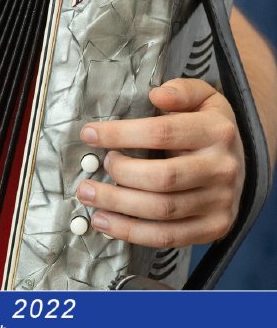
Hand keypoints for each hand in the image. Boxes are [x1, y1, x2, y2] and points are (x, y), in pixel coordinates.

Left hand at [76, 78, 244, 247]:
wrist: (239, 162)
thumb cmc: (206, 127)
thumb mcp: (202, 98)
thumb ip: (182, 91)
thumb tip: (158, 95)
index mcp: (216, 132)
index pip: (161, 133)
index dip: (120, 134)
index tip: (89, 134)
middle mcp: (221, 168)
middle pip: (162, 177)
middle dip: (118, 174)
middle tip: (91, 171)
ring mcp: (220, 201)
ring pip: (162, 210)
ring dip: (117, 205)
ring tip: (88, 195)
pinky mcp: (214, 227)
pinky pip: (168, 236)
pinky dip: (130, 232)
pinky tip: (104, 222)